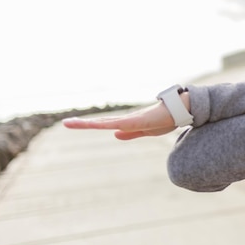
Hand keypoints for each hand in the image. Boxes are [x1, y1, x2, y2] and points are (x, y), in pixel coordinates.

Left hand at [63, 101, 178, 139]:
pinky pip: (118, 124)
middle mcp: (126, 119)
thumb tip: (115, 134)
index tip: (74, 123)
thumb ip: (130, 133)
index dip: (90, 124)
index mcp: (127, 123)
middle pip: (100, 121)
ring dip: (88, 123)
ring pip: (105, 122)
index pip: (105, 124)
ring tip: (71, 123)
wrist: (179, 111)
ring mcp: (130, 119)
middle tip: (65, 123)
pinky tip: (96, 126)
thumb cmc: (165, 119)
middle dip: (83, 123)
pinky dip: (106, 125)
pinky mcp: (137, 120)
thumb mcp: (146, 131)